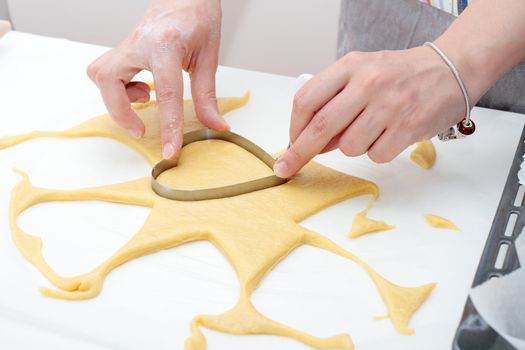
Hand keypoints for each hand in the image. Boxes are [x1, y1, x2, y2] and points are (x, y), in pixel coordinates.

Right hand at [87, 0, 225, 158]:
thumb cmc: (198, 17)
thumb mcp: (208, 56)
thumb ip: (207, 95)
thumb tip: (215, 126)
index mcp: (166, 45)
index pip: (166, 94)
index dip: (168, 127)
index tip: (169, 152)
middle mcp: (139, 43)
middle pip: (110, 81)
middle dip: (121, 113)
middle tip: (141, 129)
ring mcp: (127, 43)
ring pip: (101, 76)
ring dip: (117, 99)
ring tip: (144, 99)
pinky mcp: (123, 48)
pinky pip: (106, 72)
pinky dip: (118, 88)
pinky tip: (141, 87)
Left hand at [274, 47, 467, 177]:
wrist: (451, 69)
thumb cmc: (399, 74)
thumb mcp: (361, 74)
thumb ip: (334, 102)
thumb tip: (310, 142)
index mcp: (350, 66)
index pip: (307, 100)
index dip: (293, 128)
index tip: (290, 144)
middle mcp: (368, 83)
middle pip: (320, 127)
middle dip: (299, 153)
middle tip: (287, 168)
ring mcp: (389, 105)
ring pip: (348, 147)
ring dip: (353, 147)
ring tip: (372, 129)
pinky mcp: (408, 126)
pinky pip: (375, 156)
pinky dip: (377, 151)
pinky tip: (390, 134)